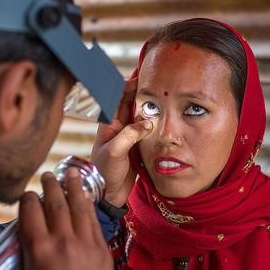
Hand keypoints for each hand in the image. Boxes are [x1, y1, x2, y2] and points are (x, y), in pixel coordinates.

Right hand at [18, 168, 112, 269]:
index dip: (29, 198)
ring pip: (78, 207)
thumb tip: (32, 228)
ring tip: (71, 174)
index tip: (29, 194)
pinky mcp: (102, 249)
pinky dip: (88, 207)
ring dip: (74, 187)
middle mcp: (62, 241)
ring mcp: (84, 243)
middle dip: (51, 186)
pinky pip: (94, 221)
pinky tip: (86, 197)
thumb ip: (31, 247)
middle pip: (55, 203)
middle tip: (49, 176)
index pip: (31, 210)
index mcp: (38, 248)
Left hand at [90, 78, 153, 206]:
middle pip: (131, 103)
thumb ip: (130, 135)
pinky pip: (148, 130)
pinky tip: (165, 116)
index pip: (117, 98)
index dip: (127, 85)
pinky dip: (155, 122)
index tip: (140, 75)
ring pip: (141, 115)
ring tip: (163, 93)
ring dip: (150, 106)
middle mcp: (118, 126)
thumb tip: (147, 122)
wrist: (108, 194)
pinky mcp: (138, 145)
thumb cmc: (104, 172)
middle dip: (142, 91)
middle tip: (157, 80)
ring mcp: (128, 135)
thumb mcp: (114, 151)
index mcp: (108, 124)